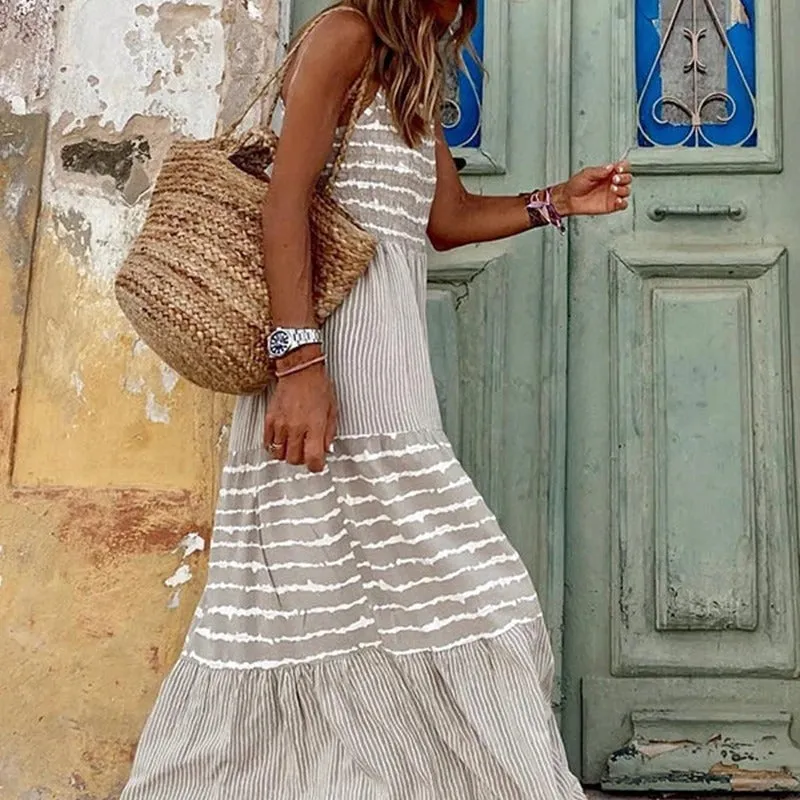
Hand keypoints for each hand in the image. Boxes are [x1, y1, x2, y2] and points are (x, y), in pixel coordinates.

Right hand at [264, 349, 336, 472]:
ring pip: (279, 454)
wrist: (299, 370)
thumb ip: (329, 433)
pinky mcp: (270, 419)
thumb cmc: (318, 387)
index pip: (313, 459)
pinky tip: (282, 440)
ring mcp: (281, 424)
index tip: (318, 463)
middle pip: (294, 460)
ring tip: (294, 446)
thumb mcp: (333, 410)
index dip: (316, 466)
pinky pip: (268, 443)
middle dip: (302, 460)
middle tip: (306, 451)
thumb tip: (326, 450)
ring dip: (288, 454)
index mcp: (315, 426)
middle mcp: (296, 428)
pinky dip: (274, 446)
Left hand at [552, 161, 632, 216]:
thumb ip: (598, 171)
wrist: (569, 199)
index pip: (623, 167)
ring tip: (613, 189)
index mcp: (608, 173)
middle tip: (615, 179)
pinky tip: (617, 200)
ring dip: (623, 189)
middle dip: (624, 178)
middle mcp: (612, 183)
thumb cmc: (575, 186)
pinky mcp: (611, 205)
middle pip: (627, 178)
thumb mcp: (586, 173)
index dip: (624, 167)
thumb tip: (609, 167)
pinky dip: (623, 203)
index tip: (619, 169)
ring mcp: (612, 194)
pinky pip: (623, 205)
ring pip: (627, 191)